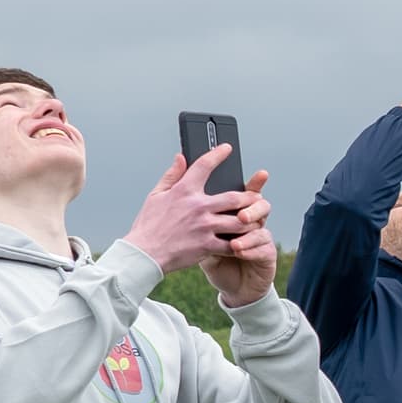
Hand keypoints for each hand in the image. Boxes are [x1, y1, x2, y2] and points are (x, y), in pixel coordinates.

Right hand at [123, 148, 265, 275]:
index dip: (218, 154)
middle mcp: (198, 206)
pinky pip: (232, 245)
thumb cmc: (148, 225)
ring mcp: (204, 227)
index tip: (227, 148)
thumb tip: (180, 157)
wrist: (144, 254)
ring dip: (251, 221)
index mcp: (184, 191)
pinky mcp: (207, 246)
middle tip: (256, 197)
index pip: (204, 165)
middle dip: (250, 197)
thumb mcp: (156, 195)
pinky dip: (241, 244)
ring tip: (255, 220)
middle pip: (234, 197)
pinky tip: (245, 242)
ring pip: (239, 221)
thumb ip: (172, 175)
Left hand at [202, 170, 279, 305]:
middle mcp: (252, 222)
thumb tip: (180, 163)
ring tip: (235, 239)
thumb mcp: (196, 230)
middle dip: (250, 208)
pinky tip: (238, 250)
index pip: (247, 193)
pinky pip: (263, 247)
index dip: (255, 183)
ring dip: (248, 230)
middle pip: (258, 206)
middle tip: (239, 215)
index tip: (261, 174)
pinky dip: (250, 248)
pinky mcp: (266, 254)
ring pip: (261, 226)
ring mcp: (261, 238)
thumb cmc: (212, 256)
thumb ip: (190, 203)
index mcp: (236, 212)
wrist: (232, 286)